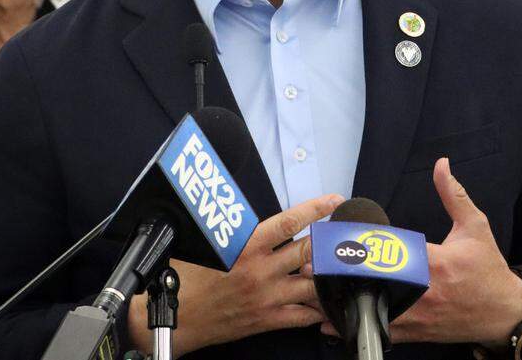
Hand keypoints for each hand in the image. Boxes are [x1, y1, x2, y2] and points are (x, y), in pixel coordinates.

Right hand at [127, 193, 342, 355]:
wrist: (175, 318)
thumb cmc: (185, 277)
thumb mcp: (206, 244)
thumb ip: (233, 230)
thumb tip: (244, 212)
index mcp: (246, 246)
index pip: (289, 222)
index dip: (315, 210)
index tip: (334, 201)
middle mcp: (261, 271)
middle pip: (309, 252)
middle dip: (330, 242)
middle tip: (346, 234)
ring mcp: (267, 297)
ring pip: (313, 285)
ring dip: (328, 275)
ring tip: (342, 267)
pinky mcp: (267, 320)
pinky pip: (303, 315)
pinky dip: (319, 309)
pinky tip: (327, 301)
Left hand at [318, 158, 521, 344]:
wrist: (503, 313)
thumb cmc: (489, 269)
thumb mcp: (475, 227)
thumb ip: (454, 195)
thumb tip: (442, 164)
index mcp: (436, 264)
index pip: (393, 255)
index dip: (362, 249)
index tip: (336, 243)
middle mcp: (425, 293)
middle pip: (375, 285)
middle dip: (341, 277)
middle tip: (310, 267)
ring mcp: (420, 317)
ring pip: (373, 312)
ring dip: (343, 305)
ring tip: (311, 296)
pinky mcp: (418, 333)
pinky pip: (382, 331)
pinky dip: (356, 327)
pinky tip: (331, 324)